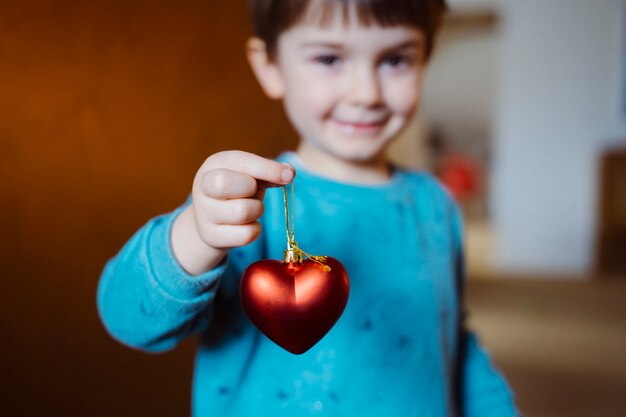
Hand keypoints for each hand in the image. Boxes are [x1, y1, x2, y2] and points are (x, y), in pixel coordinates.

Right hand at [171, 151, 294, 274]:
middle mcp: (202, 187)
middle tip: (253, 192)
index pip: (240, 162)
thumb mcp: (250, 176)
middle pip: (225, 184)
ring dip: (257, 210)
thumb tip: (288, 173)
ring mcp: (204, 214)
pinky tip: (247, 225)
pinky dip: (254, 230)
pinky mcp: (210, 236)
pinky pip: (245, 235)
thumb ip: (268, 172)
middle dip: (250, 188)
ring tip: (251, 208)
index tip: (290, 175)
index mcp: (213, 165)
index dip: (267, 168)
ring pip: (241, 212)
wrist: (212, 220)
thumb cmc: (237, 191)